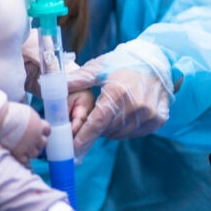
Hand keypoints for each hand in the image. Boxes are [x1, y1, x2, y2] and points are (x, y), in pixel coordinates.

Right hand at [0, 102, 49, 162]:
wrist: (1, 120)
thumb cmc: (10, 112)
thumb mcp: (25, 112)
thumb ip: (30, 119)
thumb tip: (29, 121)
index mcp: (38, 124)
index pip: (47, 130)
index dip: (43, 132)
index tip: (38, 132)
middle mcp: (36, 136)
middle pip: (43, 144)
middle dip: (38, 143)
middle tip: (30, 142)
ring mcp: (28, 146)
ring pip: (35, 154)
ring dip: (30, 152)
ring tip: (23, 149)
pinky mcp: (19, 152)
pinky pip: (25, 160)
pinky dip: (22, 158)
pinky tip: (17, 154)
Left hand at [67, 40, 174, 160]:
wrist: (157, 58)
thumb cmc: (124, 61)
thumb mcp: (99, 66)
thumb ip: (77, 80)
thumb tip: (52, 85)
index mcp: (118, 93)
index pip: (96, 124)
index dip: (82, 139)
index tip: (71, 151)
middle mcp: (136, 107)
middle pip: (106, 130)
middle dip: (96, 127)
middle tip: (97, 112)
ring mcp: (149, 114)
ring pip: (120, 133)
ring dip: (111, 128)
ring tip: (113, 109)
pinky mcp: (159, 119)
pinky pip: (136, 132)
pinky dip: (127, 127)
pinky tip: (127, 113)